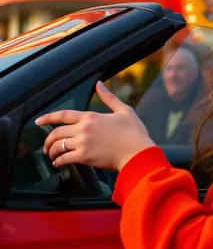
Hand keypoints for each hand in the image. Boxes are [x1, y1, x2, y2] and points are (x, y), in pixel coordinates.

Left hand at [36, 81, 155, 170]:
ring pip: (58, 146)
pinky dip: (58, 162)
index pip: (63, 115)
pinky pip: (64, 159)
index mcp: (91, 116)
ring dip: (52, 151)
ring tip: (51, 156)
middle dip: (48, 140)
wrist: (138, 153)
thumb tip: (99, 84)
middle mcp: (84, 128)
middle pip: (57, 132)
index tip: (38, 121)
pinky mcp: (85, 157)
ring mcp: (83, 143)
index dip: (48, 117)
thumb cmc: (134, 132)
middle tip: (45, 146)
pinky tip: (58, 163)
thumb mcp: (124, 110)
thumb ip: (108, 97)